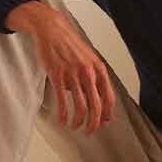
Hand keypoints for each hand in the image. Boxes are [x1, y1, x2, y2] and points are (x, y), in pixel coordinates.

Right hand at [6, 0, 115, 135]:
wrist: (52, 30)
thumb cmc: (70, 45)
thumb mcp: (88, 59)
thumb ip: (93, 77)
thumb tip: (94, 98)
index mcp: (99, 69)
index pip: (109, 97)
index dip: (107, 113)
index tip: (104, 123)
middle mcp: (88, 72)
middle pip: (96, 105)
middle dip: (94, 123)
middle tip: (89, 131)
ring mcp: (72, 74)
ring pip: (80, 106)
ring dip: (78, 121)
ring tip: (74, 126)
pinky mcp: (57, 75)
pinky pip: (61, 100)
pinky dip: (63, 114)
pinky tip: (61, 120)